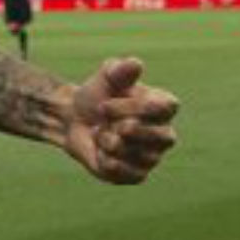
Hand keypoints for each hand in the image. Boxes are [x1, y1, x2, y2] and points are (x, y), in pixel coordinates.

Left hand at [64, 57, 178, 183]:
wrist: (74, 120)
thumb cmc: (97, 95)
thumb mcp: (105, 77)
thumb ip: (120, 71)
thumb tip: (135, 64)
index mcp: (164, 107)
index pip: (165, 109)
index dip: (134, 108)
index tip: (105, 105)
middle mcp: (164, 134)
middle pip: (163, 137)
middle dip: (127, 129)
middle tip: (103, 119)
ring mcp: (152, 156)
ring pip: (140, 155)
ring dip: (110, 143)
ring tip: (100, 133)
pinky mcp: (136, 175)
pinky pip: (128, 173)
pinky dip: (107, 161)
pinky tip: (100, 151)